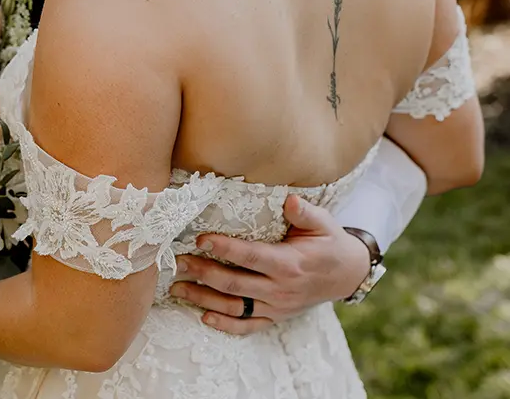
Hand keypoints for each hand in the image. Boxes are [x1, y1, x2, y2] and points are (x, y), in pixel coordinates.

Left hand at [169, 195, 370, 335]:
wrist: (348, 274)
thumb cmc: (329, 242)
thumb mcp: (323, 222)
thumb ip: (305, 212)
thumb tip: (290, 200)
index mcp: (289, 264)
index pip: (251, 256)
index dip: (225, 249)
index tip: (201, 239)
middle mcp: (280, 289)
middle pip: (235, 283)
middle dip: (204, 273)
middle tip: (179, 263)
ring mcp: (277, 307)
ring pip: (235, 307)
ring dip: (204, 299)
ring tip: (178, 289)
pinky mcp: (276, 317)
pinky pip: (248, 326)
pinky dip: (225, 325)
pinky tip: (204, 317)